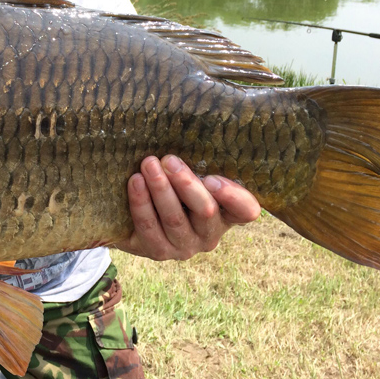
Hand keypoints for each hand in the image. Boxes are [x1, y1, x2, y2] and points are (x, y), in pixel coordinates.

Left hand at [114, 155, 259, 260]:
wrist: (134, 216)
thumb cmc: (171, 183)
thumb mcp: (188, 173)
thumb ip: (196, 162)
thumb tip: (188, 127)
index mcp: (227, 213)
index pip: (246, 210)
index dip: (234, 197)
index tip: (213, 178)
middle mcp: (210, 234)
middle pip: (205, 211)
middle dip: (185, 184)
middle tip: (169, 159)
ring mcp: (184, 246)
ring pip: (174, 219)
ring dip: (160, 189)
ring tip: (148, 164)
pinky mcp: (158, 252)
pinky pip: (149, 227)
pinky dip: (141, 203)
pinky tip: (135, 181)